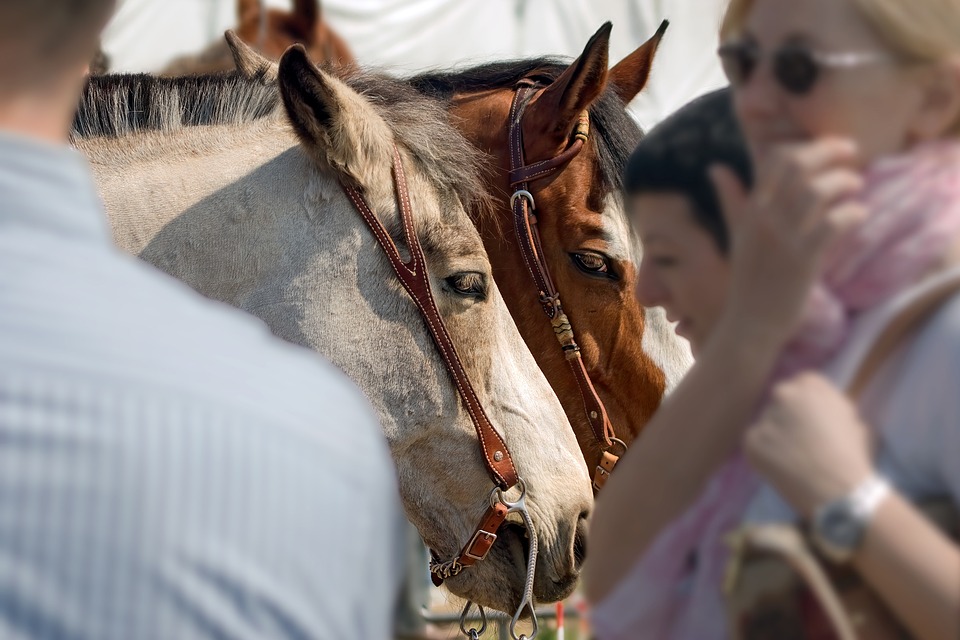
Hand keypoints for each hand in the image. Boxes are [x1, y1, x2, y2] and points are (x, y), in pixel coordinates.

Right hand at [711, 139, 865, 350]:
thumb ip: (731, 199)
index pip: (775, 160)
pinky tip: (859, 213)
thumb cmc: (748, 280)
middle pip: (798, 166)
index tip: (829, 148)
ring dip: (844, 180)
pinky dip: (853, 212)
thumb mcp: (737, 234)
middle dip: (829, 151)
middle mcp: (763, 219)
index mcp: (749, 210)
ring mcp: (783, 239)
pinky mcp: (803, 260)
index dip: (806, 146)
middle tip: (852, 151)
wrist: (751, 322)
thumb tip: (716, 168)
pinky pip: (833, 224)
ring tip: (856, 184)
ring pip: (817, 191)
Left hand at [744, 372, 874, 517]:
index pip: (802, 384)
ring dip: (776, 435)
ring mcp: (765, 417)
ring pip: (768, 422)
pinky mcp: (751, 440)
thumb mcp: (852, 419)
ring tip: (794, 458)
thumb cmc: (852, 457)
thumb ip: (830, 405)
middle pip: (781, 400)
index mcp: (810, 386)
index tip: (811, 420)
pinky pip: (756, 442)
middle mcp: (783, 395)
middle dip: (789, 416)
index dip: (807, 404)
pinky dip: (765, 453)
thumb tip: (819, 406)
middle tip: (800, 439)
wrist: (839, 491)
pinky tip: (782, 467)